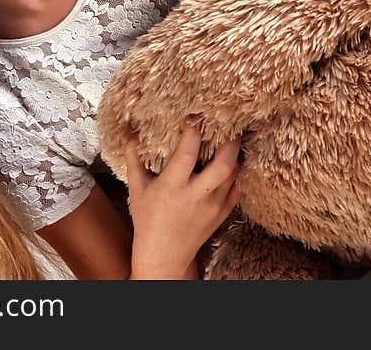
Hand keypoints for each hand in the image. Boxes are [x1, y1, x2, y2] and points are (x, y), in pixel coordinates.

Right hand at [126, 120, 240, 279]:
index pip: (188, 153)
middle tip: (229, 122)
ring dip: (235, 153)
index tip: (194, 116)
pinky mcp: (224, 212)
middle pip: (224, 163)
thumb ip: (135, 159)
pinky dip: (238, 171)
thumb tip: (132, 133)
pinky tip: (233, 159)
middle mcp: (196, 196)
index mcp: (173, 187)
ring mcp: (214, 205)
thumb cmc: (148, 219)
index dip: (193, 131)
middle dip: (230, 140)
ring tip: (231, 136)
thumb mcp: (136, 189)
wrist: (164, 254)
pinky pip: (238, 187)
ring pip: (235, 172)